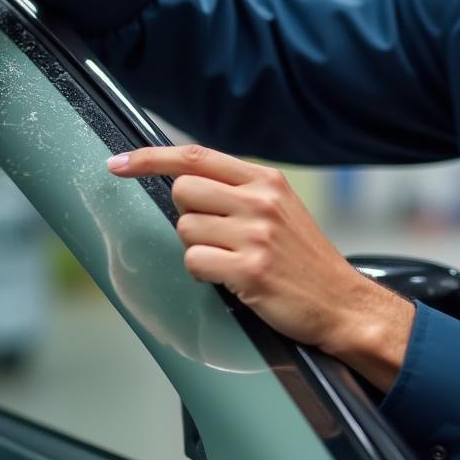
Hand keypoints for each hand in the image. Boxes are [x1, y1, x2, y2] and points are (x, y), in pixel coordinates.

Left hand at [107, 143, 414, 390]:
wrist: (341, 303)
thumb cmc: (304, 260)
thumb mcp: (280, 209)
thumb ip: (239, 191)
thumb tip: (184, 182)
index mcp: (267, 181)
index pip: (196, 156)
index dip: (150, 158)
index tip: (118, 163)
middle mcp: (261, 200)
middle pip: (183, 191)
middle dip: (188, 216)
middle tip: (217, 237)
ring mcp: (256, 234)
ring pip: (185, 229)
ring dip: (198, 249)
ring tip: (232, 261)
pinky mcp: (250, 269)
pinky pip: (194, 262)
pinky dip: (204, 274)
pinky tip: (232, 279)